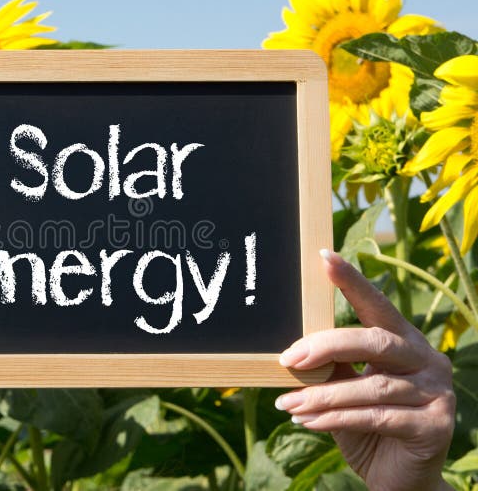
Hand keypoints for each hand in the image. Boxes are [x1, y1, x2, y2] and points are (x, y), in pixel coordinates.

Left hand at [275, 250, 455, 490]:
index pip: (376, 306)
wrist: (397, 478)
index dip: (351, 281)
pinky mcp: (435, 426)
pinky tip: (307, 422)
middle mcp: (426, 359)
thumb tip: (290, 350)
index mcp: (403, 341)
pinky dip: (335, 419)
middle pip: (375, 341)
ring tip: (287, 405)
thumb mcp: (344, 388)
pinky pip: (376, 417)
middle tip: (289, 358)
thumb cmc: (364, 424)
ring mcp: (437, 392)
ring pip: (371, 385)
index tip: (323, 256)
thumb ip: (330, 366)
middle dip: (327, 346)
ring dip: (321, 396)